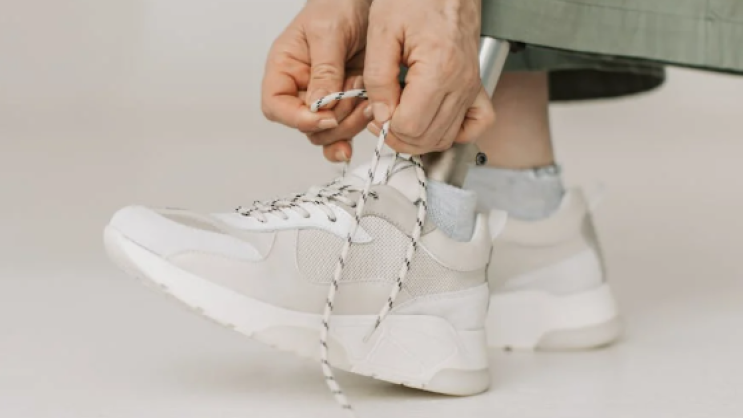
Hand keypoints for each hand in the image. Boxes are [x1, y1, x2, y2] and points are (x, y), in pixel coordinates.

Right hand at [261, 0, 373, 161]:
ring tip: (366, 97)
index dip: (296, 118)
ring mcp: (325, 98)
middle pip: (305, 125)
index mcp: (285, 68)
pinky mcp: (346, 102)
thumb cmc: (337, 6)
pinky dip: (355, 131)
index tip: (324, 116)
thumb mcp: (328, 32)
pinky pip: (344, 128)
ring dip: (349, 123)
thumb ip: (324, 70)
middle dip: (332, 120)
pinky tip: (367, 120)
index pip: (275, 106)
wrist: (365, 1)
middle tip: (354, 98)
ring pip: (327, 131)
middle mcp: (301, 87)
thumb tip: (320, 107)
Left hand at [364, 0, 494, 154]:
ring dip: (419, 138)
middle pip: (429, 138)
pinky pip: (476, 125)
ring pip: (447, 137)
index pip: (411, 126)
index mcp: (438, 69)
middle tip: (381, 119)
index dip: (387, 128)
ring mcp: (471, 86)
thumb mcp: (381, 32)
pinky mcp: (476, 85)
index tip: (375, 116)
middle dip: (399, 137)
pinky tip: (433, 123)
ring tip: (399, 119)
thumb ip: (378, 78)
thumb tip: (382, 115)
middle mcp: (461, 82)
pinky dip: (455, 133)